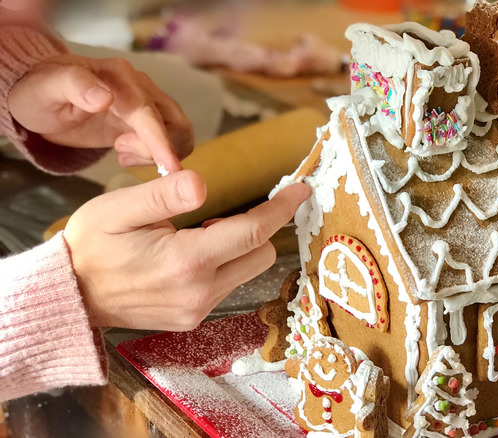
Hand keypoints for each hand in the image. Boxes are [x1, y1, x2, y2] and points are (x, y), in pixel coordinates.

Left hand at [8, 54, 192, 171]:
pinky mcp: (150, 116)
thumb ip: (74, 86)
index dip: (161, 142)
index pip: (148, 113)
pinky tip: (127, 152)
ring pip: (179, 132)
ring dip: (158, 152)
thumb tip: (105, 97)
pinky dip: (158, 153)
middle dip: (156, 150)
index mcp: (118, 76)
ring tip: (122, 153)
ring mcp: (149, 100)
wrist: (45, 96)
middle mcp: (141, 85)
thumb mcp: (46, 89)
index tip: (171, 169)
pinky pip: (172, 138)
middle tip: (119, 153)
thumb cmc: (41, 93)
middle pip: (175, 124)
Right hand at [64, 172, 310, 330]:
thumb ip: (163, 194)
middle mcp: (200, 292)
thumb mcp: (117, 209)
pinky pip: (228, 286)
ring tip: (198, 235)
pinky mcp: (193, 319)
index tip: (301, 190)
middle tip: (219, 214)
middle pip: (261, 254)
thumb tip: (201, 183)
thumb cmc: (90, 246)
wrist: (69, 296)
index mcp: (186, 262)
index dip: (281, 208)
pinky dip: (224, 266)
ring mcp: (197, 310)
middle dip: (256, 228)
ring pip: (248, 271)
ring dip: (240, 248)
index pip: (252, 232)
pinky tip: (191, 257)